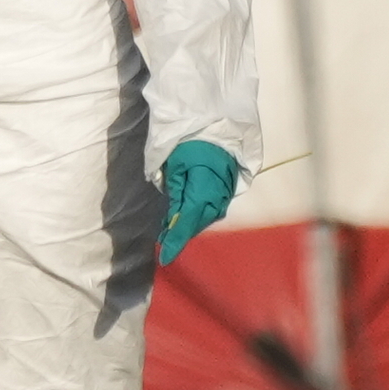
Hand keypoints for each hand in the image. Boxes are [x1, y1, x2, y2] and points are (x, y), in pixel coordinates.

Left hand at [157, 140, 243, 263]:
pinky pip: (210, 212)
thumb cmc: (191, 145)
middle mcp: (217, 200)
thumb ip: (176, 195)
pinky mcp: (226, 194)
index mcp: (203, 193)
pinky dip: (196, 217)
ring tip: (169, 229)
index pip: (186, 224)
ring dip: (187, 226)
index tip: (164, 259)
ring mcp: (224, 198)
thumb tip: (172, 221)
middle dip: (179, 235)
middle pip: (195, 225)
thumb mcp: (176, 167)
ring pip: (203, 220)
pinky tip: (184, 217)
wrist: (218, 130)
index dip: (175, 242)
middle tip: (162, 240)